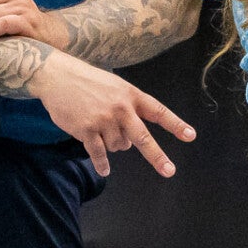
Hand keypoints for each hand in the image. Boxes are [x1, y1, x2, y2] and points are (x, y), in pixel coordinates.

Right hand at [30, 52, 194, 177]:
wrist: (57, 76)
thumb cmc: (87, 81)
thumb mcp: (114, 86)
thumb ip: (128, 110)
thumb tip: (131, 144)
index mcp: (131, 95)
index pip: (158, 111)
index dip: (175, 124)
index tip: (190, 136)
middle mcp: (121, 108)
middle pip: (143, 137)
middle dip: (157, 156)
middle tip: (169, 171)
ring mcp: (103, 119)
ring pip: (118, 146)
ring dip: (112, 143)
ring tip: (99, 127)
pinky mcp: (86, 129)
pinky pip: (99, 153)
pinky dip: (102, 163)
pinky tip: (104, 170)